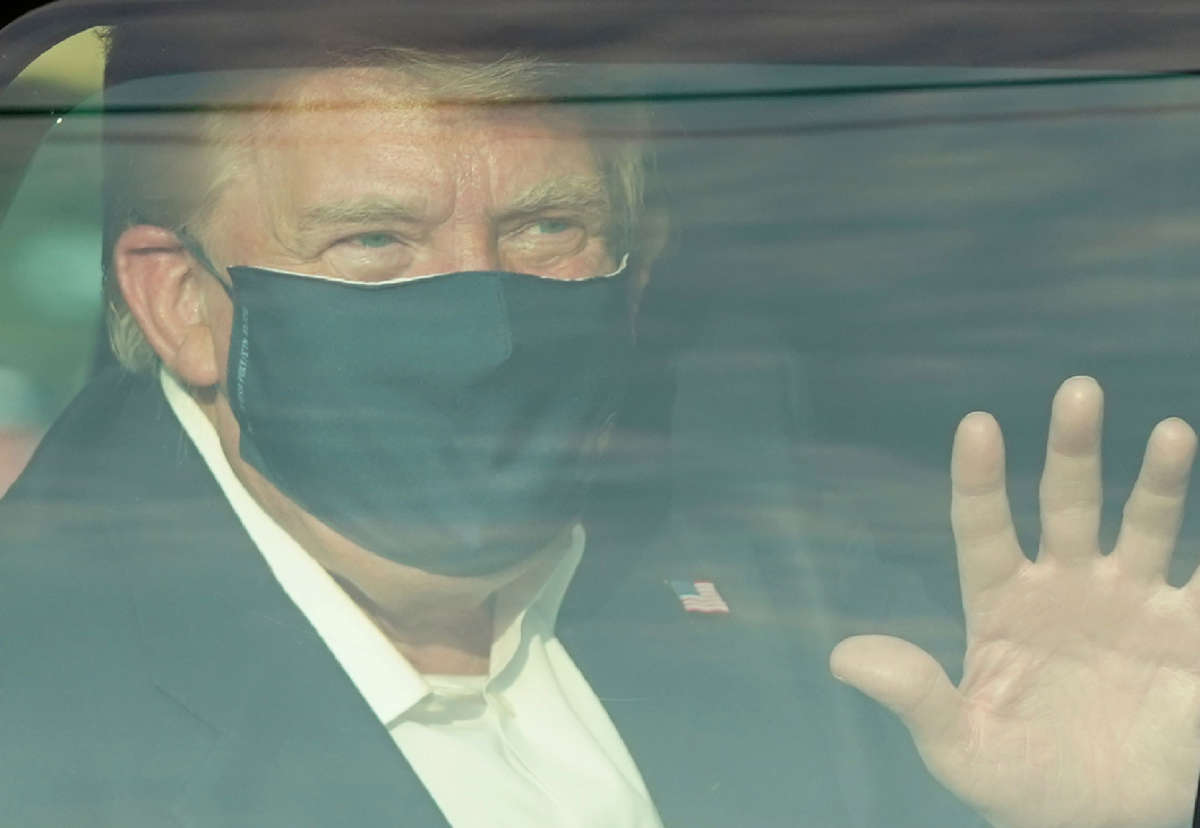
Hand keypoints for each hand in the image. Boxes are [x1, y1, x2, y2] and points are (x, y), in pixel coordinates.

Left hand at [830, 376, 1199, 827]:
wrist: (1094, 825)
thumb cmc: (1014, 781)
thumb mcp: (956, 744)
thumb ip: (913, 695)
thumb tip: (843, 658)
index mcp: (1001, 604)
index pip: (984, 528)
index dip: (980, 479)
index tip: (976, 425)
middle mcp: (1065, 588)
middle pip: (1067, 505)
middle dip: (1073, 450)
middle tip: (1078, 390)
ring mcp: (1130, 605)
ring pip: (1144, 525)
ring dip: (1158, 480)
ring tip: (1170, 433)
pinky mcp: (1189, 637)